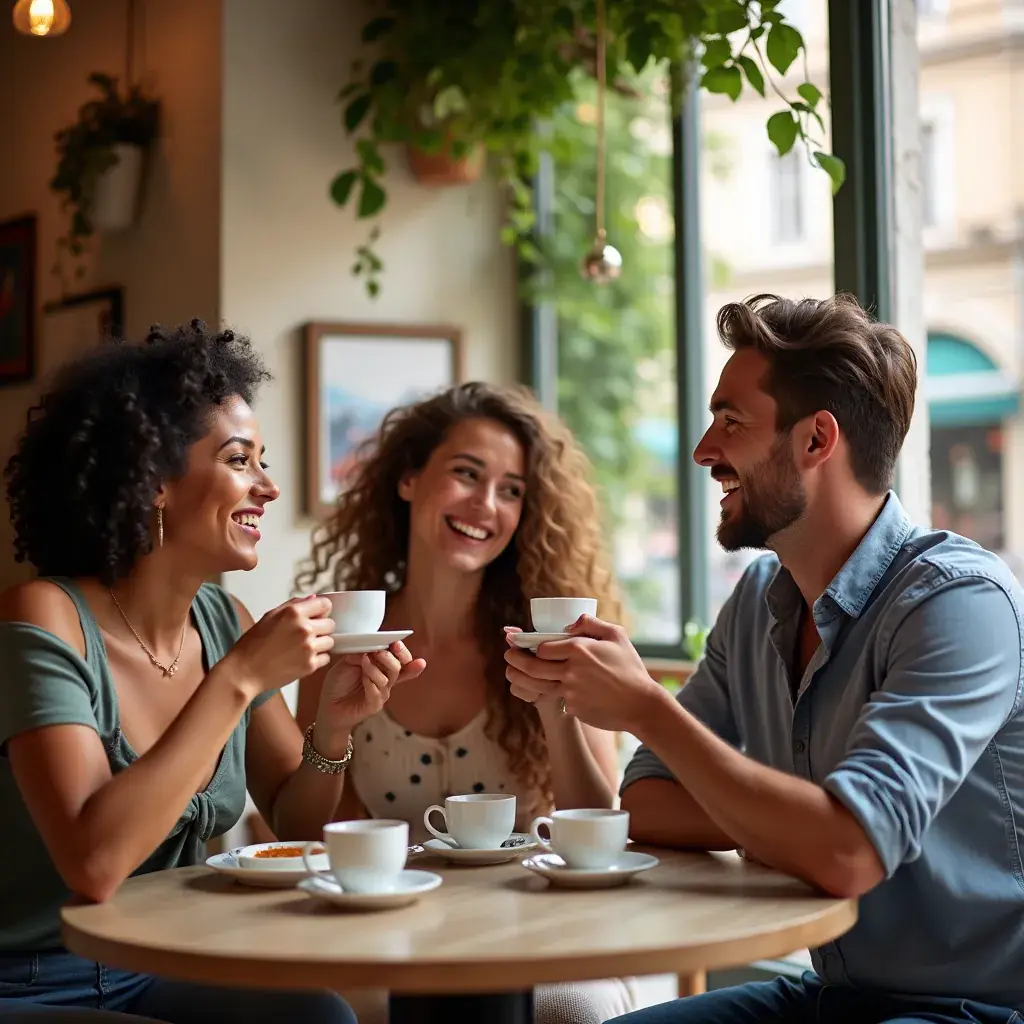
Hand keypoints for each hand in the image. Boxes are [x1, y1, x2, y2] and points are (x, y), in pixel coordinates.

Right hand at [230, 596, 334, 693]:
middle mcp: (304, 628)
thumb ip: (294, 605)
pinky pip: (325, 658)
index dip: (321, 610)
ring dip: (320, 644)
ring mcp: (308, 648)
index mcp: (294, 613)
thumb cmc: (253, 644)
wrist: (244, 672)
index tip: (316, 616)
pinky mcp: (310, 665)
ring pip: (330, 641)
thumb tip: (314, 598)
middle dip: (321, 628)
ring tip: (302, 648)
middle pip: (331, 624)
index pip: (325, 604)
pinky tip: (300, 659)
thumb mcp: (270, 616)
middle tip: (306, 635)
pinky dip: (316, 659)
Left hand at [316, 641, 426, 737]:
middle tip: (379, 651)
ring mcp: (381, 693)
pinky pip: (377, 693)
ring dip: (375, 669)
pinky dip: (370, 683)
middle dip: (390, 657)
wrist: (328, 704)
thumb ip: (360, 653)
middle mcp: (385, 679)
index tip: (396, 644)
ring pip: (387, 679)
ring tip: (364, 661)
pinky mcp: (374, 705)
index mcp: (382, 666)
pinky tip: (363, 678)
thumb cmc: (339, 682)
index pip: (401, 659)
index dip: (402, 652)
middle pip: (398, 667)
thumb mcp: (348, 661)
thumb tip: (371, 647)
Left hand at [504, 615, 665, 731]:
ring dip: (519, 678)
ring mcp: (570, 692)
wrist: (640, 704)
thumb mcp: (616, 636)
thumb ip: (591, 624)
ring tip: (511, 673)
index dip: (532, 646)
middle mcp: (571, 670)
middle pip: (533, 666)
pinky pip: (554, 699)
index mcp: (580, 649)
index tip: (525, 644)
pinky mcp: (573, 709)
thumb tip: (569, 624)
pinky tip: (541, 690)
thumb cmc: (630, 668)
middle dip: (515, 660)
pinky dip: (546, 694)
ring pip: (537, 685)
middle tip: (507, 655)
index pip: (543, 647)